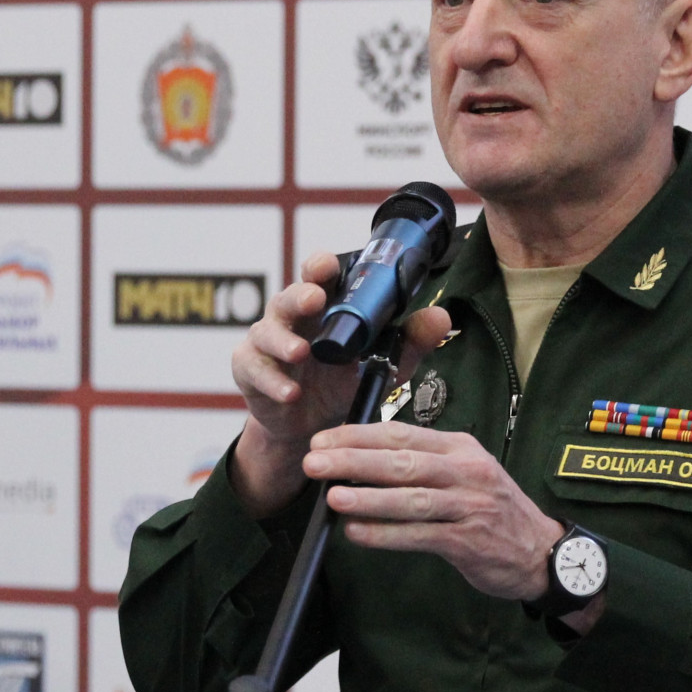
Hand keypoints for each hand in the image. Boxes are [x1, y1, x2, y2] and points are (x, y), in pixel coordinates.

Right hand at [230, 251, 451, 516]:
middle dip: (300, 296)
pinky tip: (290, 393)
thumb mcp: (382, 363)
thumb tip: (442, 318)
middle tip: (315, 300)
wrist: (312, 425)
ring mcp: (266, 342)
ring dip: (283, 341)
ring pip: (266, 331)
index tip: (328, 266)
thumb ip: (409, 341)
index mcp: (323, 308)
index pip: (318, 276)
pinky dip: (272, 381)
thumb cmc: (343, 381)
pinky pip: (254, 370)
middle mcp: (292, 319)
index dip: (320, 267)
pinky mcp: (249, 370)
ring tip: (300, 352)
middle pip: (289, 297)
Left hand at [303, 422, 565, 601]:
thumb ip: (423, 464)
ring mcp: (470, 506)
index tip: (323, 440)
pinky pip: (420, 536)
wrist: (541, 551)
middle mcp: (467, 472)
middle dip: (354, 461)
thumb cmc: (493, 510)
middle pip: (403, 462)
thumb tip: (362, 461)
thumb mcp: (466, 473)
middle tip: (315, 463)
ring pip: (412, 498)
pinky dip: (387, 535)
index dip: (358, 436)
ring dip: (369, 498)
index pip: (402, 435)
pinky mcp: (469, 541)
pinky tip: (358, 533)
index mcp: (461, 448)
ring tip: (333, 496)